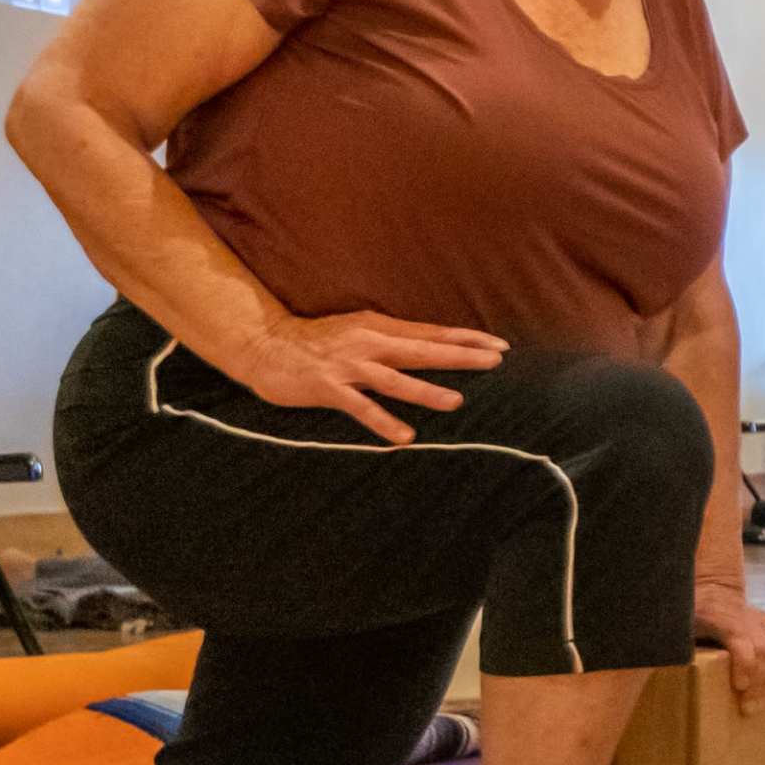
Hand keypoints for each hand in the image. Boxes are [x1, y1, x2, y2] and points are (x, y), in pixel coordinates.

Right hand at [227, 309, 505, 443]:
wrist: (264, 345)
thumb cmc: (317, 341)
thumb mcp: (359, 330)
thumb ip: (392, 339)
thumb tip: (432, 346)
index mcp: (379, 327)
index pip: (431, 332)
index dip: (465, 338)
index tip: (500, 345)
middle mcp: (368, 343)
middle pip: (422, 350)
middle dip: (460, 355)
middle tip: (495, 361)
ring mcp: (348, 365)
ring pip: (394, 379)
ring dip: (425, 391)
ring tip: (456, 402)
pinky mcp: (328, 387)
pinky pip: (360, 407)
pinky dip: (383, 422)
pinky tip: (405, 437)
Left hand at [692, 585, 764, 709]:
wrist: (712, 591)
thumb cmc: (691, 616)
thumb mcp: (680, 629)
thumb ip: (682, 647)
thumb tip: (679, 673)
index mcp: (720, 617)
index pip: (742, 641)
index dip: (745, 666)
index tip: (739, 687)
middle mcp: (748, 616)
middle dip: (761, 682)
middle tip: (749, 707)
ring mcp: (764, 619)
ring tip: (760, 700)